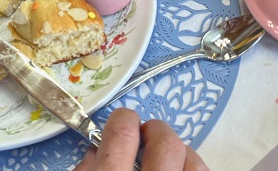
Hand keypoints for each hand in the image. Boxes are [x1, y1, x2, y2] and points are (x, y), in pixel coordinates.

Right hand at [75, 108, 209, 170]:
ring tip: (166, 162)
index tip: (124, 121)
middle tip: (146, 138)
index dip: (124, 119)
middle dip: (156, 132)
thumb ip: (88, 169)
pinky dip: (192, 170)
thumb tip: (98, 150)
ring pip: (195, 163)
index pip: (124, 130)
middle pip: (166, 142)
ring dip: (181, 154)